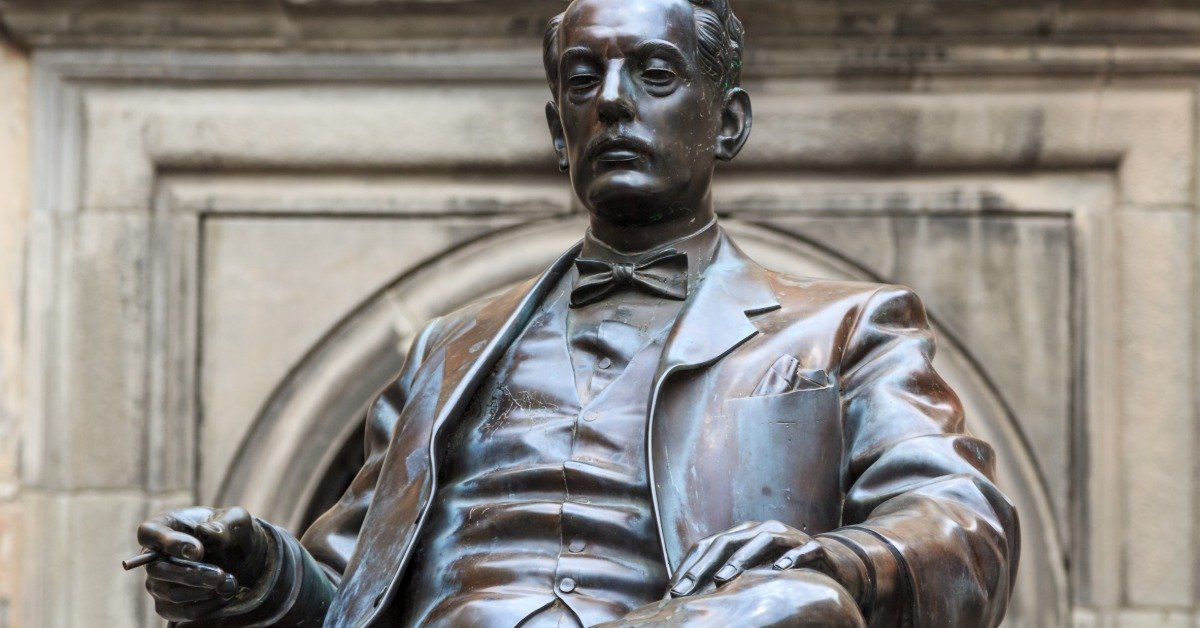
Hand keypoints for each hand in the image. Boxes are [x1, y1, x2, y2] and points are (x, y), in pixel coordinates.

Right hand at [135, 506, 269, 621]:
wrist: (239, 556)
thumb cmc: (231, 531)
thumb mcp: (236, 520)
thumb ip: (223, 524)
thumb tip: (206, 532)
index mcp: (164, 525)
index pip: (148, 532)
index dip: (169, 543)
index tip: (197, 551)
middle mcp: (154, 556)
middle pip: (157, 569)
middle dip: (190, 575)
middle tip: (220, 575)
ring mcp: (158, 582)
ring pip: (171, 593)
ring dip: (203, 592)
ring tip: (230, 584)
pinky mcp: (167, 604)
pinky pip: (180, 612)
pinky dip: (206, 607)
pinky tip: (225, 596)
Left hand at [668, 520, 864, 601]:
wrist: (834, 564)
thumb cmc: (783, 572)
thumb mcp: (751, 573)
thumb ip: (725, 580)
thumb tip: (689, 603)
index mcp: (742, 535)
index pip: (709, 546)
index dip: (689, 566)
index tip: (673, 592)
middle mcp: (761, 531)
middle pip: (728, 542)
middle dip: (705, 566)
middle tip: (687, 589)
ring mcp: (789, 537)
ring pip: (762, 541)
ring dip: (740, 559)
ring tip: (723, 579)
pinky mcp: (816, 548)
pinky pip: (805, 550)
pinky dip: (792, 558)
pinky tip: (780, 571)